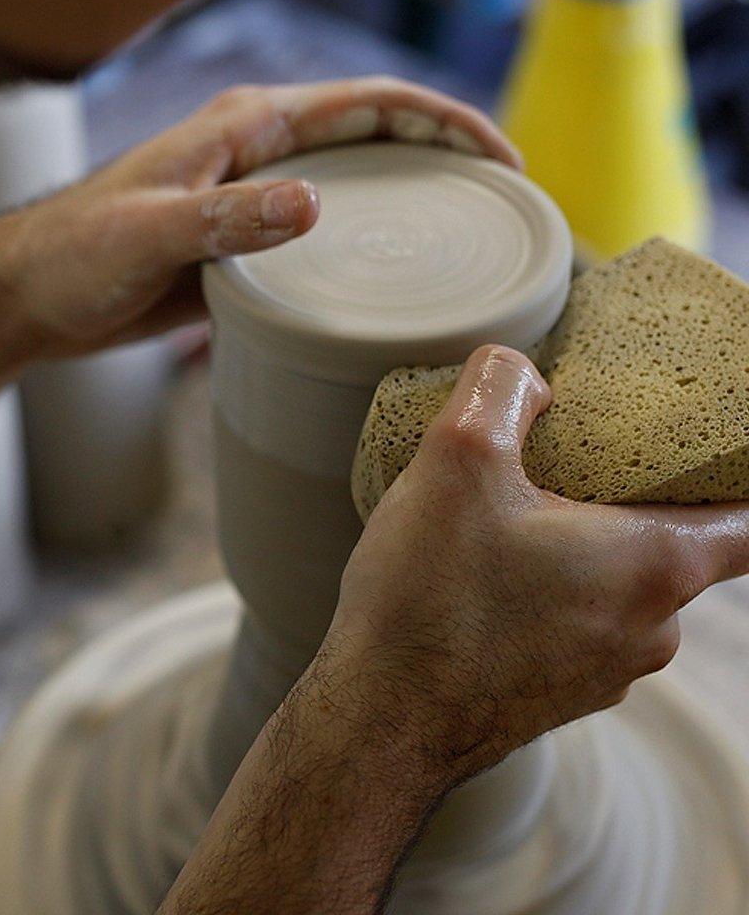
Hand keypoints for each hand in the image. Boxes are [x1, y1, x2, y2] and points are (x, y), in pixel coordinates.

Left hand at [0, 77, 518, 356]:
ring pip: (356, 181)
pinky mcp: (245, 240)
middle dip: (447, 151)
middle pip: (378, 133)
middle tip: (510, 202)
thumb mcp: (145, 235)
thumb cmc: (72, 256)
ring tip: (475, 238)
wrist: (30, 296)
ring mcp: (255, 195)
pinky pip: (325, 232)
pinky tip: (395, 280)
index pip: (368, 102)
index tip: (503, 158)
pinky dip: (369, 242)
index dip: (443, 119)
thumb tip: (312, 202)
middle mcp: (259, 150)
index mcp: (245, 126)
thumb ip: (222, 218)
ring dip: (415, 196)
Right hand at [326, 345, 748, 785]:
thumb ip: (502, 389)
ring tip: (497, 521)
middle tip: (557, 460)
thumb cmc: (430, 602)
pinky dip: (541, 590)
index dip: (738, 474)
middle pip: (670, 543)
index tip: (713, 451)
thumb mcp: (457, 457)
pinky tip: (475, 577)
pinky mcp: (556, 693)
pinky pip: (572, 622)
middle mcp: (648, 627)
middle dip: (621, 497)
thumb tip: (522, 373)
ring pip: (614, 585)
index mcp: (651, 564)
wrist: (380, 720)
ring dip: (573, 546)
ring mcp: (605, 670)